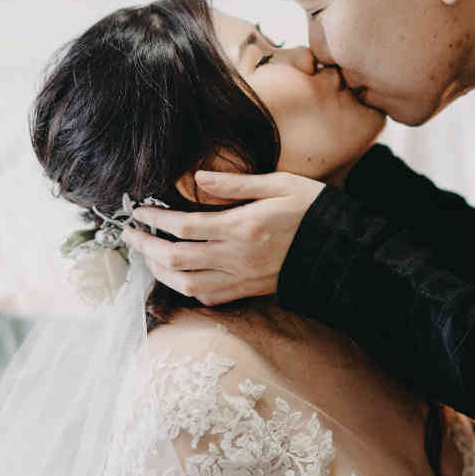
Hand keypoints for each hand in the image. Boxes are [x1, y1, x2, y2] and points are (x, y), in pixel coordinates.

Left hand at [119, 170, 323, 305]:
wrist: (344, 249)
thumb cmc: (313, 210)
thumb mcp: (278, 184)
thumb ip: (235, 185)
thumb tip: (198, 178)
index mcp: (242, 228)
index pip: (184, 227)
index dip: (155, 221)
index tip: (138, 213)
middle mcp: (237, 257)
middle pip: (177, 259)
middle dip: (147, 248)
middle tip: (130, 236)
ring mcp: (242, 279)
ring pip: (187, 284)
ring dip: (160, 272)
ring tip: (147, 256)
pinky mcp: (249, 291)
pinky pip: (209, 297)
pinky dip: (187, 289)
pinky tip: (178, 275)